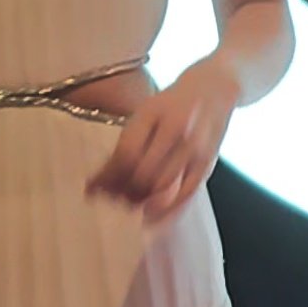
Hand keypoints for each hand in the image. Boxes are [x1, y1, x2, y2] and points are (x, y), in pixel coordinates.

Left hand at [86, 57, 239, 225]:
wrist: (214, 87)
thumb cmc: (172, 102)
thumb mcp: (146, 111)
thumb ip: (127, 142)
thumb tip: (99, 180)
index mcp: (153, 112)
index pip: (126, 154)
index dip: (107, 177)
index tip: (93, 190)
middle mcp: (176, 129)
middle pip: (143, 173)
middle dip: (123, 192)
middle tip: (111, 200)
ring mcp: (195, 147)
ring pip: (164, 187)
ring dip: (141, 202)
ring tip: (128, 206)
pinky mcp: (208, 163)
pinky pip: (187, 194)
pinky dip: (167, 212)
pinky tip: (150, 219)